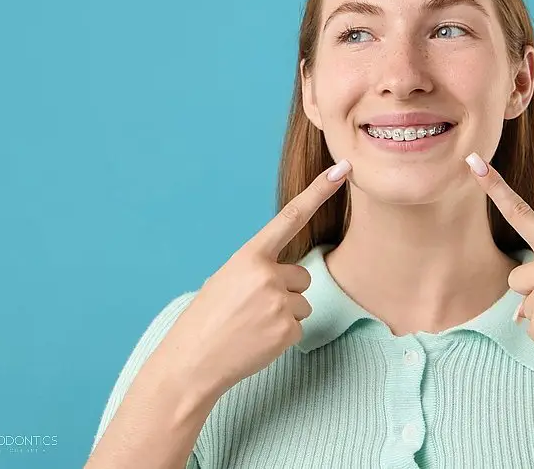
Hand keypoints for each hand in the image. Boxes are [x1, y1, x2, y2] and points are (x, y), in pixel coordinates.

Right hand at [160, 159, 352, 394]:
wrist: (191, 363)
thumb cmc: (206, 320)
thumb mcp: (225, 280)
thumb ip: (257, 269)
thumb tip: (283, 274)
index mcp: (249, 256)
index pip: (291, 217)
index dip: (318, 192)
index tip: (342, 170)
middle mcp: (268, 274)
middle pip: (301, 276)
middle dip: (285, 291)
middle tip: (252, 309)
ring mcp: (279, 303)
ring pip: (302, 303)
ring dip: (284, 315)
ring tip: (251, 326)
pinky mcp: (288, 330)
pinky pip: (298, 327)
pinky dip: (281, 336)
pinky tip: (257, 341)